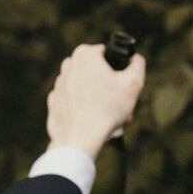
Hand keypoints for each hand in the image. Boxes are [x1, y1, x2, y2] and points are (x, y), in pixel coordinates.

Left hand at [45, 44, 146, 160]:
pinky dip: (84, 109)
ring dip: (99, 99)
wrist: (79, 138)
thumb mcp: (133, 83)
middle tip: (119, 105)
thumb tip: (135, 58)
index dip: (119, 71)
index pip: (108, 55)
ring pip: (85, 88)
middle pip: (96, 73)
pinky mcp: (54, 101)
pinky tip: (93, 121)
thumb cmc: (107, 109)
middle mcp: (68, 65)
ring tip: (109, 117)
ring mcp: (59, 84)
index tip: (123, 86)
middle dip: (110, 88)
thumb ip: (138, 64)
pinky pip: (74, 102)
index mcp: (85, 54)